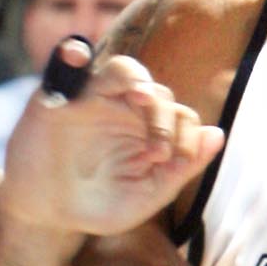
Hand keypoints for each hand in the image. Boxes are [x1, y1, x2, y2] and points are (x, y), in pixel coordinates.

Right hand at [2, 49, 219, 240]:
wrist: (48, 213)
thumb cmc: (98, 204)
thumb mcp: (145, 196)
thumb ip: (180, 170)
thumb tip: (218, 134)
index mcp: (150, 131)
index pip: (182, 116)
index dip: (187, 137)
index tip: (174, 164)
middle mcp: (126, 109)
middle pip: (159, 93)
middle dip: (165, 120)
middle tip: (159, 152)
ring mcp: (94, 97)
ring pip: (125, 69)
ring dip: (138, 81)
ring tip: (142, 99)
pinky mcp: (59, 95)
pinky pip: (69, 60)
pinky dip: (73, 52)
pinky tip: (76, 56)